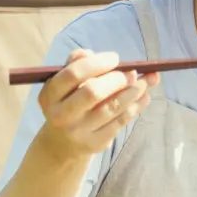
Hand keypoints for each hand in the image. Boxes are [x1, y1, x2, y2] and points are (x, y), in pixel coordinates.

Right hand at [36, 48, 159, 159]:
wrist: (63, 144)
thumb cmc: (68, 104)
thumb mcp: (64, 85)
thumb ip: (76, 64)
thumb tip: (90, 53)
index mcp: (50, 95)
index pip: (73, 74)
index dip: (97, 63)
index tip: (115, 58)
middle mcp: (61, 114)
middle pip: (93, 92)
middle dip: (118, 79)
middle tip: (132, 73)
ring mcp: (79, 131)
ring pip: (112, 107)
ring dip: (134, 92)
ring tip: (146, 81)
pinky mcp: (95, 143)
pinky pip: (120, 121)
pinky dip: (136, 106)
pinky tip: (144, 96)